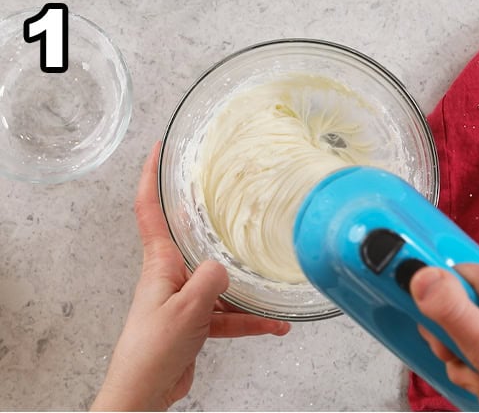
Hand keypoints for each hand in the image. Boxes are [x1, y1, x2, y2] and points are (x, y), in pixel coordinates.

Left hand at [91, 145, 290, 410]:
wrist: (144, 390)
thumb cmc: (152, 349)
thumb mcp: (186, 309)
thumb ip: (210, 281)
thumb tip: (225, 265)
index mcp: (160, 264)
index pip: (149, 210)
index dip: (151, 177)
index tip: (159, 149)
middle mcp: (171, 276)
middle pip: (193, 239)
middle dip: (212, 218)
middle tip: (232, 195)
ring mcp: (185, 299)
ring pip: (221, 281)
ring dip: (247, 288)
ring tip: (274, 282)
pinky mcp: (196, 322)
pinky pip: (231, 314)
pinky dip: (252, 320)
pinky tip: (276, 326)